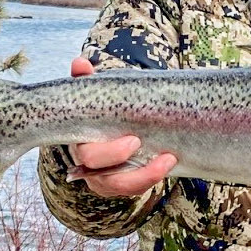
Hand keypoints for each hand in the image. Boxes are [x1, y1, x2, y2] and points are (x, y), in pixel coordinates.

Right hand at [67, 55, 176, 197]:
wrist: (111, 129)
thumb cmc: (101, 113)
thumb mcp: (94, 96)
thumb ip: (86, 81)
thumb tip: (80, 63)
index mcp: (80, 144)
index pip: (88, 155)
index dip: (110, 152)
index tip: (133, 139)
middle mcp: (88, 167)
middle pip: (101, 172)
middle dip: (124, 160)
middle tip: (144, 142)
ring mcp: (104, 179)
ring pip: (122, 186)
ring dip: (147, 175)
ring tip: (169, 158)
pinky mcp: (121, 185)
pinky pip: (136, 188)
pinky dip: (152, 178)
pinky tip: (169, 163)